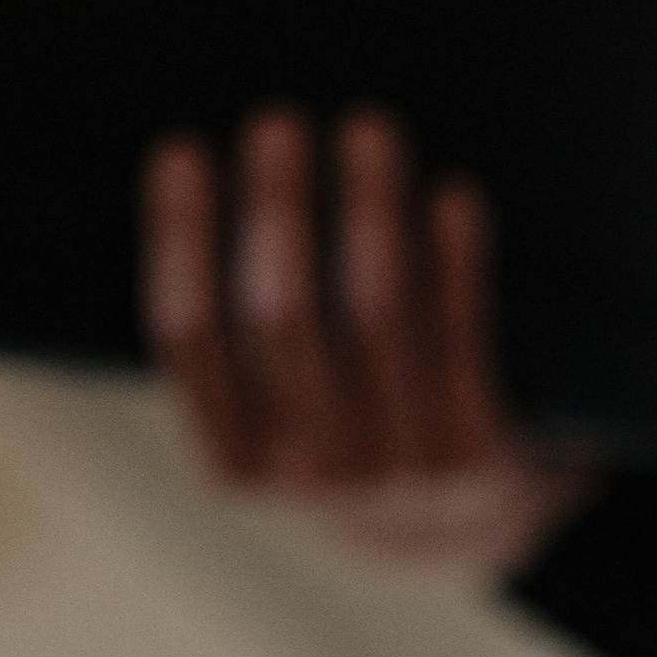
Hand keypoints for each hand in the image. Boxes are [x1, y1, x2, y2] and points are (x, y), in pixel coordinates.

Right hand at [142, 107, 594, 570]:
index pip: (188, 335)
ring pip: (375, 315)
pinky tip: (452, 196)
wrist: (450, 533)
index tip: (184, 150)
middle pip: (281, 314)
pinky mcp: (475, 454)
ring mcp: (397, 470)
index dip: (181, 236)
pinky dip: (456, 261)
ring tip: (369, 132)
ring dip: (370, 211)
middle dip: (278, 208)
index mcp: (234, 464)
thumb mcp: (266, 417)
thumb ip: (228, 338)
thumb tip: (187, 174)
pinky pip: (461, 337)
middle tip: (280, 123)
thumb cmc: (337, 434)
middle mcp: (311, 476)